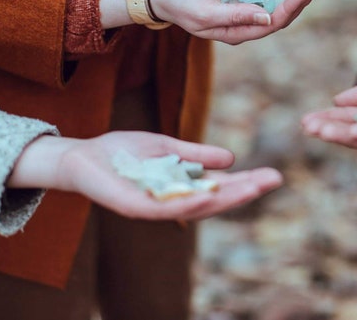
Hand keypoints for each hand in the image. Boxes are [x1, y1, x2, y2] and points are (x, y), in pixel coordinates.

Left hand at [8, 132, 282, 220]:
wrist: (81, 156)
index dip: (246, 182)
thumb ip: (196, 154)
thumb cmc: (122, 152)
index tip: (272, 174)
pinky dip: (188, 205)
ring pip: (195, 208)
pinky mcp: (134, 207)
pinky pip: (165, 209)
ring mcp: (155, 206)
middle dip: (245, 191)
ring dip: (225, 199)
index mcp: (181, 187)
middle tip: (274, 180)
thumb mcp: (167, 147)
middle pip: (215, 200)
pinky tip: (208, 198)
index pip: (220, 188)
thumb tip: (231, 158)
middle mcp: (172, 202)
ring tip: (252, 188)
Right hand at [151, 0, 318, 44]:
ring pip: (273, 4)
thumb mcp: (205, 10)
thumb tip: (267, 17)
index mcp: (235, 33)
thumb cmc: (178, 0)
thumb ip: (236, 15)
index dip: (290, 9)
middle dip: (297, 2)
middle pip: (277, 16)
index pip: (270, 23)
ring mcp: (240, 10)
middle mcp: (242, 25)